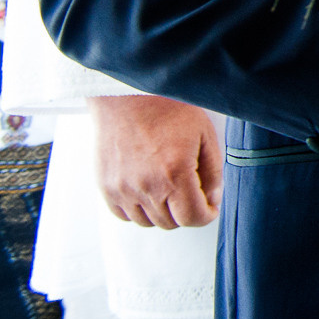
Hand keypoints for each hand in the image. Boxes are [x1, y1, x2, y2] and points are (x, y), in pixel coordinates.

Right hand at [87, 94, 222, 228]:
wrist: (128, 96)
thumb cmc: (168, 110)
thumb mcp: (204, 135)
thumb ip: (212, 172)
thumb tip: (212, 199)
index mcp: (175, 173)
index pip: (192, 218)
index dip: (206, 215)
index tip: (210, 206)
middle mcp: (146, 186)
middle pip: (171, 223)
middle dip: (186, 211)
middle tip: (192, 192)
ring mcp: (122, 189)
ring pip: (148, 222)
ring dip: (163, 212)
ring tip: (170, 188)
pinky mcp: (106, 187)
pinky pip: (124, 215)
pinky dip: (139, 209)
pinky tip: (149, 190)